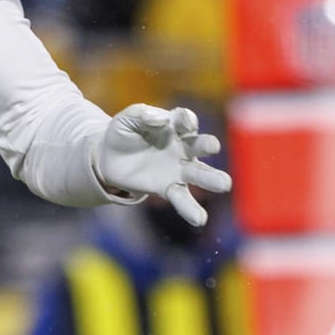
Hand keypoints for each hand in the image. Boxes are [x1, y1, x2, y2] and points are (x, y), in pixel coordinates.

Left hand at [94, 104, 231, 226]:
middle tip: (212, 146)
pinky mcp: (167, 187)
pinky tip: (200, 219)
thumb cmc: (123, 133)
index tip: (185, 121)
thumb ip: (141, 114)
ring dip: (212, 178)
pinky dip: (190, 209)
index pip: (185, 120)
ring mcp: (178, 169)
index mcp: (173, 126)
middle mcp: (182, 147)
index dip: (186, 119)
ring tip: (224, 184)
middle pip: (198, 145)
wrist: (109, 158)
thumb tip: (160, 119)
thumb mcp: (127, 119)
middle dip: (206, 144)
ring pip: (198, 174)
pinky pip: (182, 198)